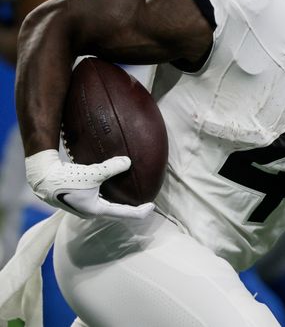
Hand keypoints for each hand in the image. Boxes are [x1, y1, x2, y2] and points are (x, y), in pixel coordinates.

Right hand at [25, 149, 153, 218]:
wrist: (42, 178)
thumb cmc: (66, 178)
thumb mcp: (92, 173)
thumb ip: (112, 167)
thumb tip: (129, 161)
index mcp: (96, 211)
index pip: (124, 214)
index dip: (140, 211)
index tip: (152, 206)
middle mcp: (91, 212)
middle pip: (117, 212)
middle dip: (131, 208)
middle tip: (146, 202)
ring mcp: (84, 207)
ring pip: (108, 205)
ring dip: (120, 202)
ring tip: (132, 195)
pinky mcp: (79, 199)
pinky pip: (100, 198)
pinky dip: (110, 194)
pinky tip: (114, 185)